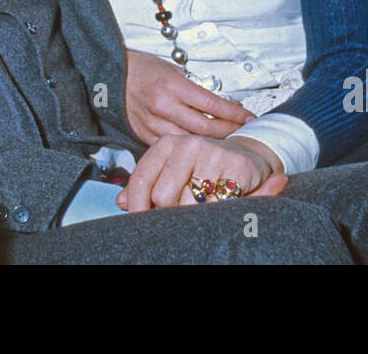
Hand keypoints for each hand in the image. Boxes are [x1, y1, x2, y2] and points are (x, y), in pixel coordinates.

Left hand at [116, 134, 287, 211]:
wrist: (245, 157)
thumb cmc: (201, 167)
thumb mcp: (170, 169)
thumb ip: (146, 184)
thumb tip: (121, 202)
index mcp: (166, 144)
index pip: (141, 180)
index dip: (137, 207)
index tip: (140, 223)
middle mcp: (188, 145)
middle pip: (163, 197)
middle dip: (169, 212)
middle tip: (180, 213)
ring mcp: (213, 154)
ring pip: (190, 205)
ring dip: (194, 215)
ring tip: (202, 207)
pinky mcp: (237, 167)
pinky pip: (217, 207)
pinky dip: (216, 214)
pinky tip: (220, 204)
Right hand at [124, 49, 254, 143]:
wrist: (110, 74)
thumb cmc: (144, 68)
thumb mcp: (173, 70)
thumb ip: (194, 89)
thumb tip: (221, 105)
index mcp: (173, 86)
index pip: (213, 104)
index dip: (235, 113)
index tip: (250, 117)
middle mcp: (164, 106)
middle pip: (206, 127)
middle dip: (229, 131)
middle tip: (244, 132)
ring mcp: (153, 123)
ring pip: (190, 141)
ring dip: (211, 143)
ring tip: (227, 143)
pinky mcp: (144, 135)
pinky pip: (172, 147)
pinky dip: (187, 148)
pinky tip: (199, 147)